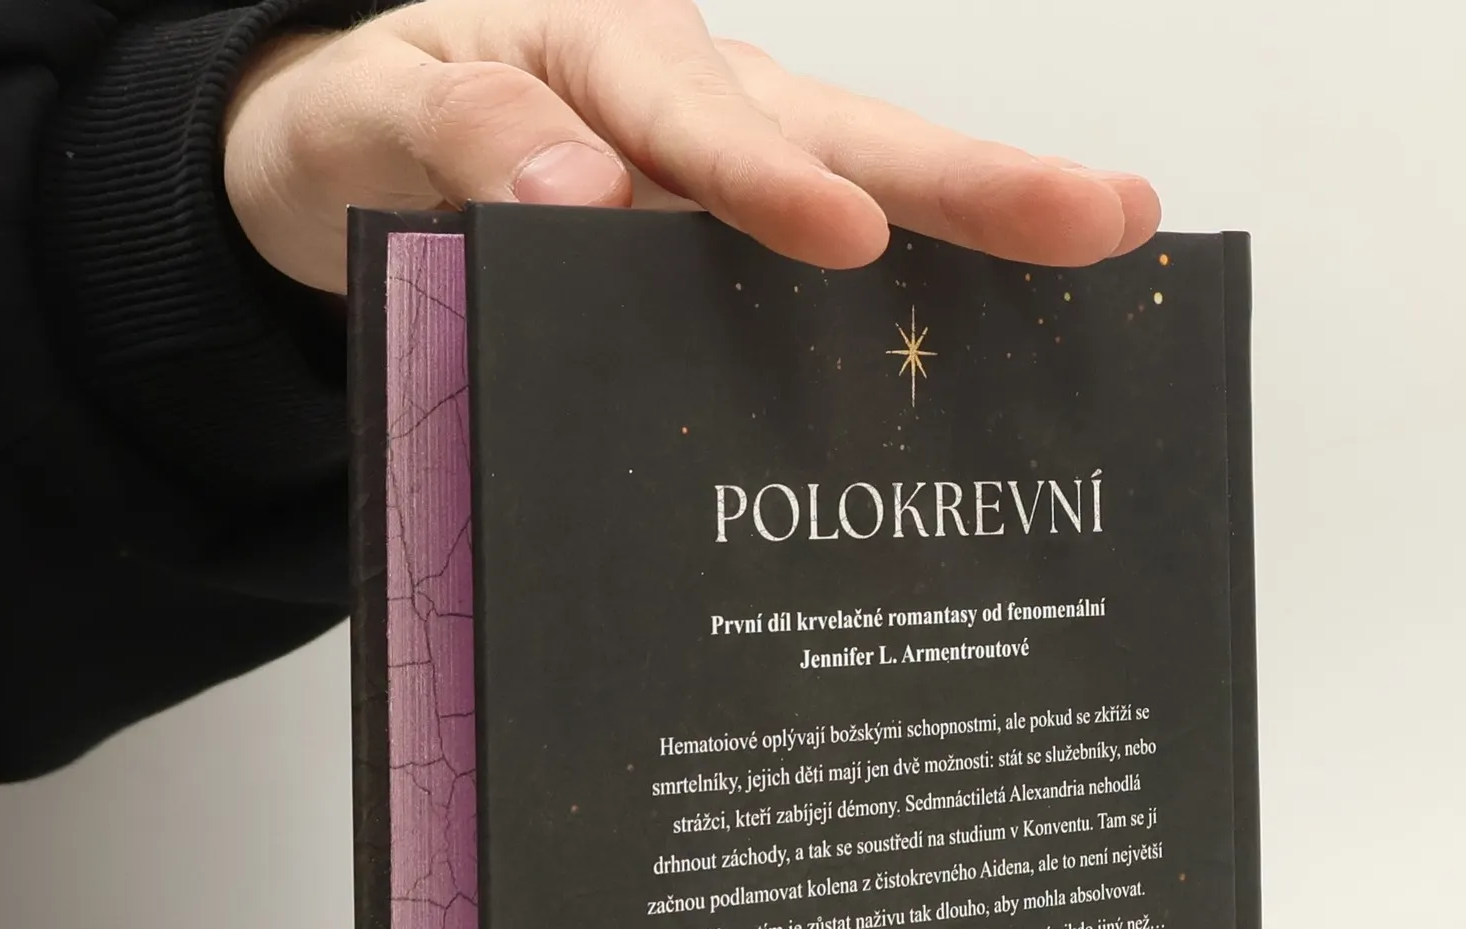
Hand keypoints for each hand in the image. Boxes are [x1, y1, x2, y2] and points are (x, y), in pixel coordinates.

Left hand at [223, 0, 1159, 291]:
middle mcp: (699, 103)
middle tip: (1102, 214)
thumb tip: (581, 188)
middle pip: (847, 137)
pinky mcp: (740, 238)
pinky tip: (1003, 340)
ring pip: (871, 188)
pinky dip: (922, 297)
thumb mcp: (368, 116)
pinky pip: (837, 262)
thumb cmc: (364, 125)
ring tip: (1110, 240)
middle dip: (974, 183)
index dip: (773, 182)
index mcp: (608, 52)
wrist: (355, 163)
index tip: (845, 239)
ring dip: (988, 227)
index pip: (701, 117)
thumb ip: (460, 136)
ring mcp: (734, 171)